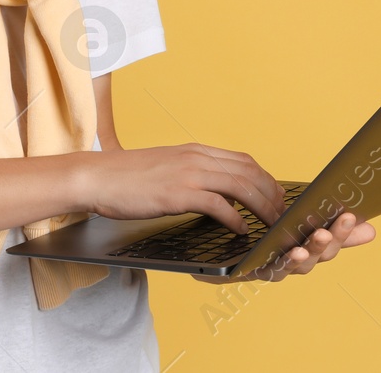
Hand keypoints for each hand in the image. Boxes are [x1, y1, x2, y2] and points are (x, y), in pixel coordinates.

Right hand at [75, 142, 284, 233]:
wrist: (98, 177)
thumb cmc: (128, 177)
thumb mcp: (168, 167)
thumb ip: (193, 174)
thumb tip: (216, 192)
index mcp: (196, 151)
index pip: (244, 160)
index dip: (266, 178)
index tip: (276, 194)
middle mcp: (197, 157)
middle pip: (249, 172)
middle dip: (271, 193)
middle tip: (282, 213)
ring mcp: (189, 174)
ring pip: (240, 186)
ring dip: (261, 206)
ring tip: (271, 223)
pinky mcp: (178, 193)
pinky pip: (218, 205)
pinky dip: (235, 218)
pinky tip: (241, 230)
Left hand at [195, 212, 376, 284]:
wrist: (218, 261)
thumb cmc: (262, 241)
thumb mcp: (296, 225)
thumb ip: (325, 222)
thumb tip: (368, 225)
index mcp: (305, 247)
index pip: (332, 242)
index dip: (346, 234)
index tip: (361, 221)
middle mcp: (294, 262)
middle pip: (319, 255)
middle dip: (331, 239)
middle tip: (340, 222)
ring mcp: (275, 269)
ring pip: (298, 264)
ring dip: (310, 250)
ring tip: (318, 237)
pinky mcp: (254, 272)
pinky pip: (270, 269)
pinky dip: (282, 262)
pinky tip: (290, 252)